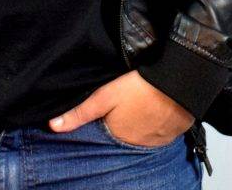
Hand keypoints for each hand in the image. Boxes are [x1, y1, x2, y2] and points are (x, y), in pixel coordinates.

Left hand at [47, 71, 194, 147]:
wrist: (178, 84)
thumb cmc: (140, 88)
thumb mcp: (104, 96)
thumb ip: (80, 112)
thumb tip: (53, 127)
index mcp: (116, 137)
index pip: (102, 134)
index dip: (101, 121)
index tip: (103, 109)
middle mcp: (134, 146)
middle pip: (120, 135)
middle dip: (118, 123)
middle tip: (123, 105)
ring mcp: (153, 143)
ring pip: (138, 135)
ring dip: (135, 125)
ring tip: (136, 106)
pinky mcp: (169, 136)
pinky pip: (155, 134)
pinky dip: (151, 125)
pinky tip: (151, 110)